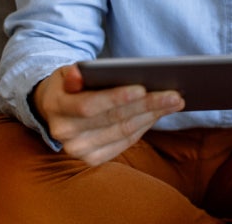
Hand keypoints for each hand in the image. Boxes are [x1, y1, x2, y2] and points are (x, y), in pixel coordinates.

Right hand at [32, 63, 184, 165]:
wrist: (56, 110)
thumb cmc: (71, 85)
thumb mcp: (68, 72)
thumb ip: (74, 73)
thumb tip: (78, 74)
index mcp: (57, 107)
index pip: (89, 105)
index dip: (116, 97)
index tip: (143, 88)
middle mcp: (65, 133)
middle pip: (113, 119)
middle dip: (147, 106)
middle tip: (175, 94)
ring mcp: (78, 150)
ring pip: (123, 132)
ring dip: (153, 116)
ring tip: (175, 102)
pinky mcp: (92, 159)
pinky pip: (125, 142)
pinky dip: (145, 127)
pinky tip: (160, 114)